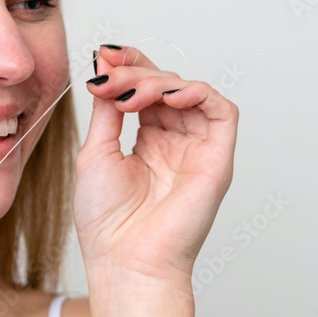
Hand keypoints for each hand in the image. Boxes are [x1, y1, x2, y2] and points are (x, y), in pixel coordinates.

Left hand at [73, 45, 238, 284]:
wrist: (124, 261)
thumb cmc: (106, 220)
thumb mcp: (96, 151)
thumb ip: (107, 109)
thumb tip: (107, 69)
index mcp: (147, 141)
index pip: (146, 88)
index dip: (129, 65)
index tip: (104, 55)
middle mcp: (175, 142)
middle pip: (164, 84)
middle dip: (134, 72)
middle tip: (109, 76)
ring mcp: (197, 149)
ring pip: (188, 91)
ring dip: (157, 82)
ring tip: (129, 95)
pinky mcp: (218, 159)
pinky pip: (221, 111)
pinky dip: (196, 93)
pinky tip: (167, 96)